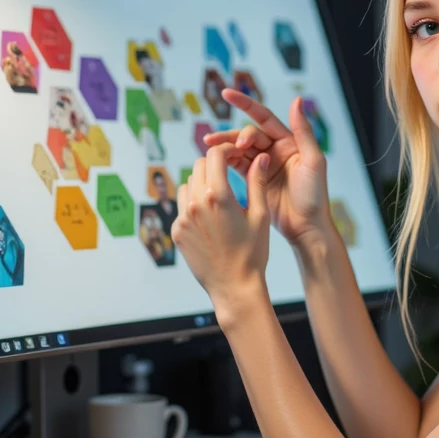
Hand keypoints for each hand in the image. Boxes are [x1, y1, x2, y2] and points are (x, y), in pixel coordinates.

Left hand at [173, 141, 270, 311]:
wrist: (235, 287)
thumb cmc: (252, 253)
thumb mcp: (260, 215)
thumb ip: (257, 182)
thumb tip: (261, 157)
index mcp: (218, 195)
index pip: (215, 156)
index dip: (226, 150)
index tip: (234, 154)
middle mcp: (196, 203)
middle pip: (198, 166)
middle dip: (213, 165)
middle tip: (228, 172)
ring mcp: (183, 218)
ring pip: (188, 184)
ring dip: (201, 183)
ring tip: (219, 196)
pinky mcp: (177, 231)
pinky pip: (182, 206)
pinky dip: (194, 204)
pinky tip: (210, 218)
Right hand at [203, 90, 330, 247]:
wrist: (307, 227)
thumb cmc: (315, 195)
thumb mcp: (312, 161)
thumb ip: (303, 131)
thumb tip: (296, 100)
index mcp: (289, 141)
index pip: (263, 117)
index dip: (245, 104)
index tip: (226, 94)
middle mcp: (276, 150)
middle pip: (247, 134)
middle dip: (232, 135)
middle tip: (218, 143)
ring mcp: (264, 165)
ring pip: (239, 149)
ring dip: (224, 147)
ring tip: (208, 149)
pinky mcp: (255, 180)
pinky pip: (237, 165)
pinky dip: (225, 161)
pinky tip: (213, 161)